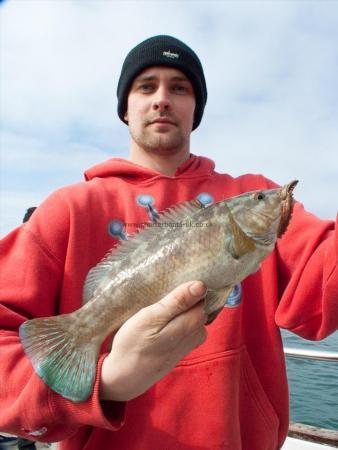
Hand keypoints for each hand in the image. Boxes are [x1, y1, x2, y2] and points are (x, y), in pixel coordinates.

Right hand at [99, 281, 207, 400]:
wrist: (125, 377)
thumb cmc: (133, 344)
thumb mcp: (150, 317)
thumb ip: (177, 302)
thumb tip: (201, 285)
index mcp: (192, 322)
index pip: (202, 294)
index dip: (188, 284)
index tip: (172, 280)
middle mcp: (197, 333)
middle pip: (199, 304)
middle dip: (186, 296)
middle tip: (163, 291)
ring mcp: (191, 342)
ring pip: (193, 315)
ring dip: (180, 308)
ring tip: (160, 304)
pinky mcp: (183, 348)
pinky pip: (187, 325)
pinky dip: (178, 319)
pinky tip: (162, 319)